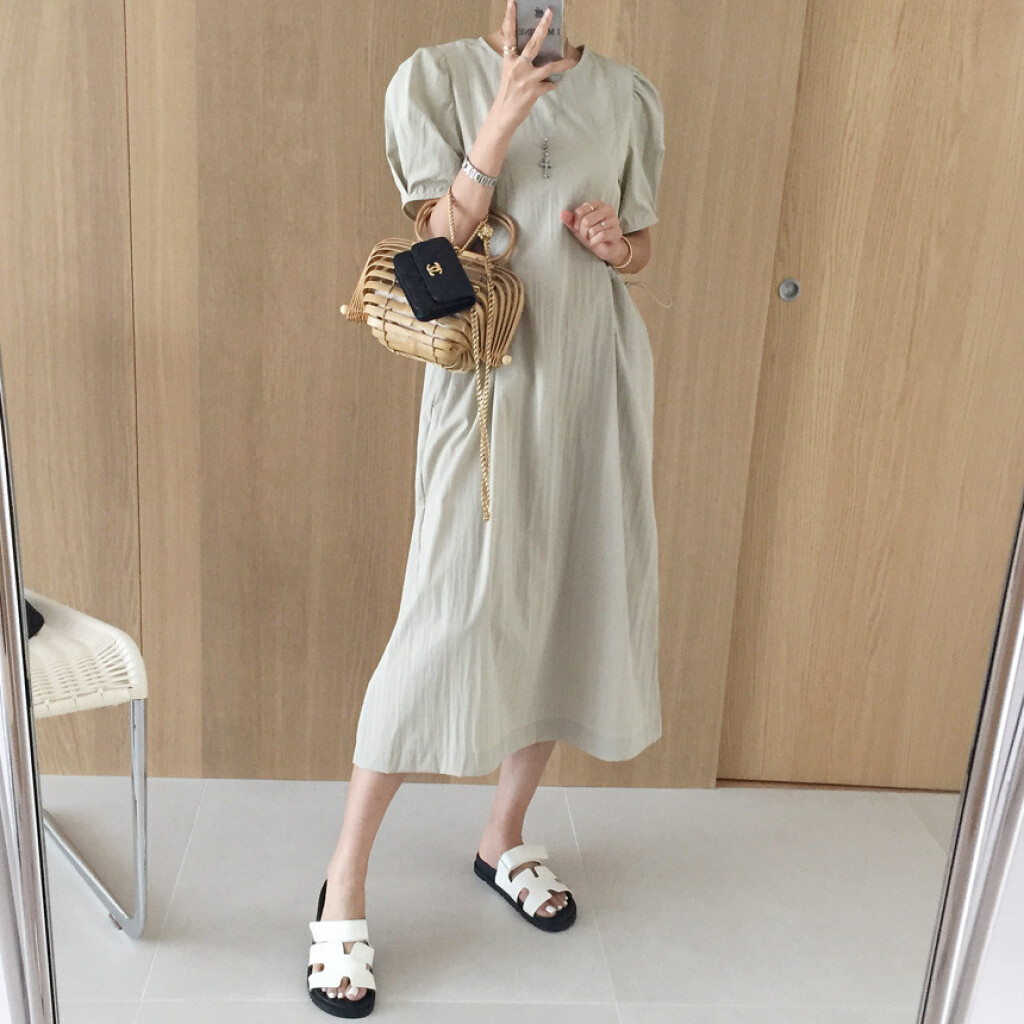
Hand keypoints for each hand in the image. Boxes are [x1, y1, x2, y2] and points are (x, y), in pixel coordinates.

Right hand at [491, 0, 578, 130]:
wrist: (503, 115)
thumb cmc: (507, 93)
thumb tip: (533, 54)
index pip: (509, 36)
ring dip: (563, 64)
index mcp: (509, 60)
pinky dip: (552, 84)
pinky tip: (554, 83)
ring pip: (549, 66)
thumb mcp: (509, 73)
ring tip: (572, 62)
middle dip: (543, 27)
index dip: (510, 19)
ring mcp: (526, 79)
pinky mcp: (533, 91)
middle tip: (550, 13)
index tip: (512, 3)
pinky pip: (549, 84)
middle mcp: (517, 67)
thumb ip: (519, 62)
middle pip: (533, 43)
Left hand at [561, 201, 629, 265]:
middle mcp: (608, 209)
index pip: (580, 211)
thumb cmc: (592, 235)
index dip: (576, 223)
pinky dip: (595, 241)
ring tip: (593, 238)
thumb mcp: (578, 227)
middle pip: (586, 220)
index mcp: (598, 204)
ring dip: (590, 237)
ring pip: (593, 229)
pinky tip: (597, 242)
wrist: (606, 248)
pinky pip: (601, 236)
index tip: (579, 228)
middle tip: (587, 235)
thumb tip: (562, 213)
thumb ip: (570, 220)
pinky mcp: (617, 232)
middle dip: (583, 232)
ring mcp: (614, 220)